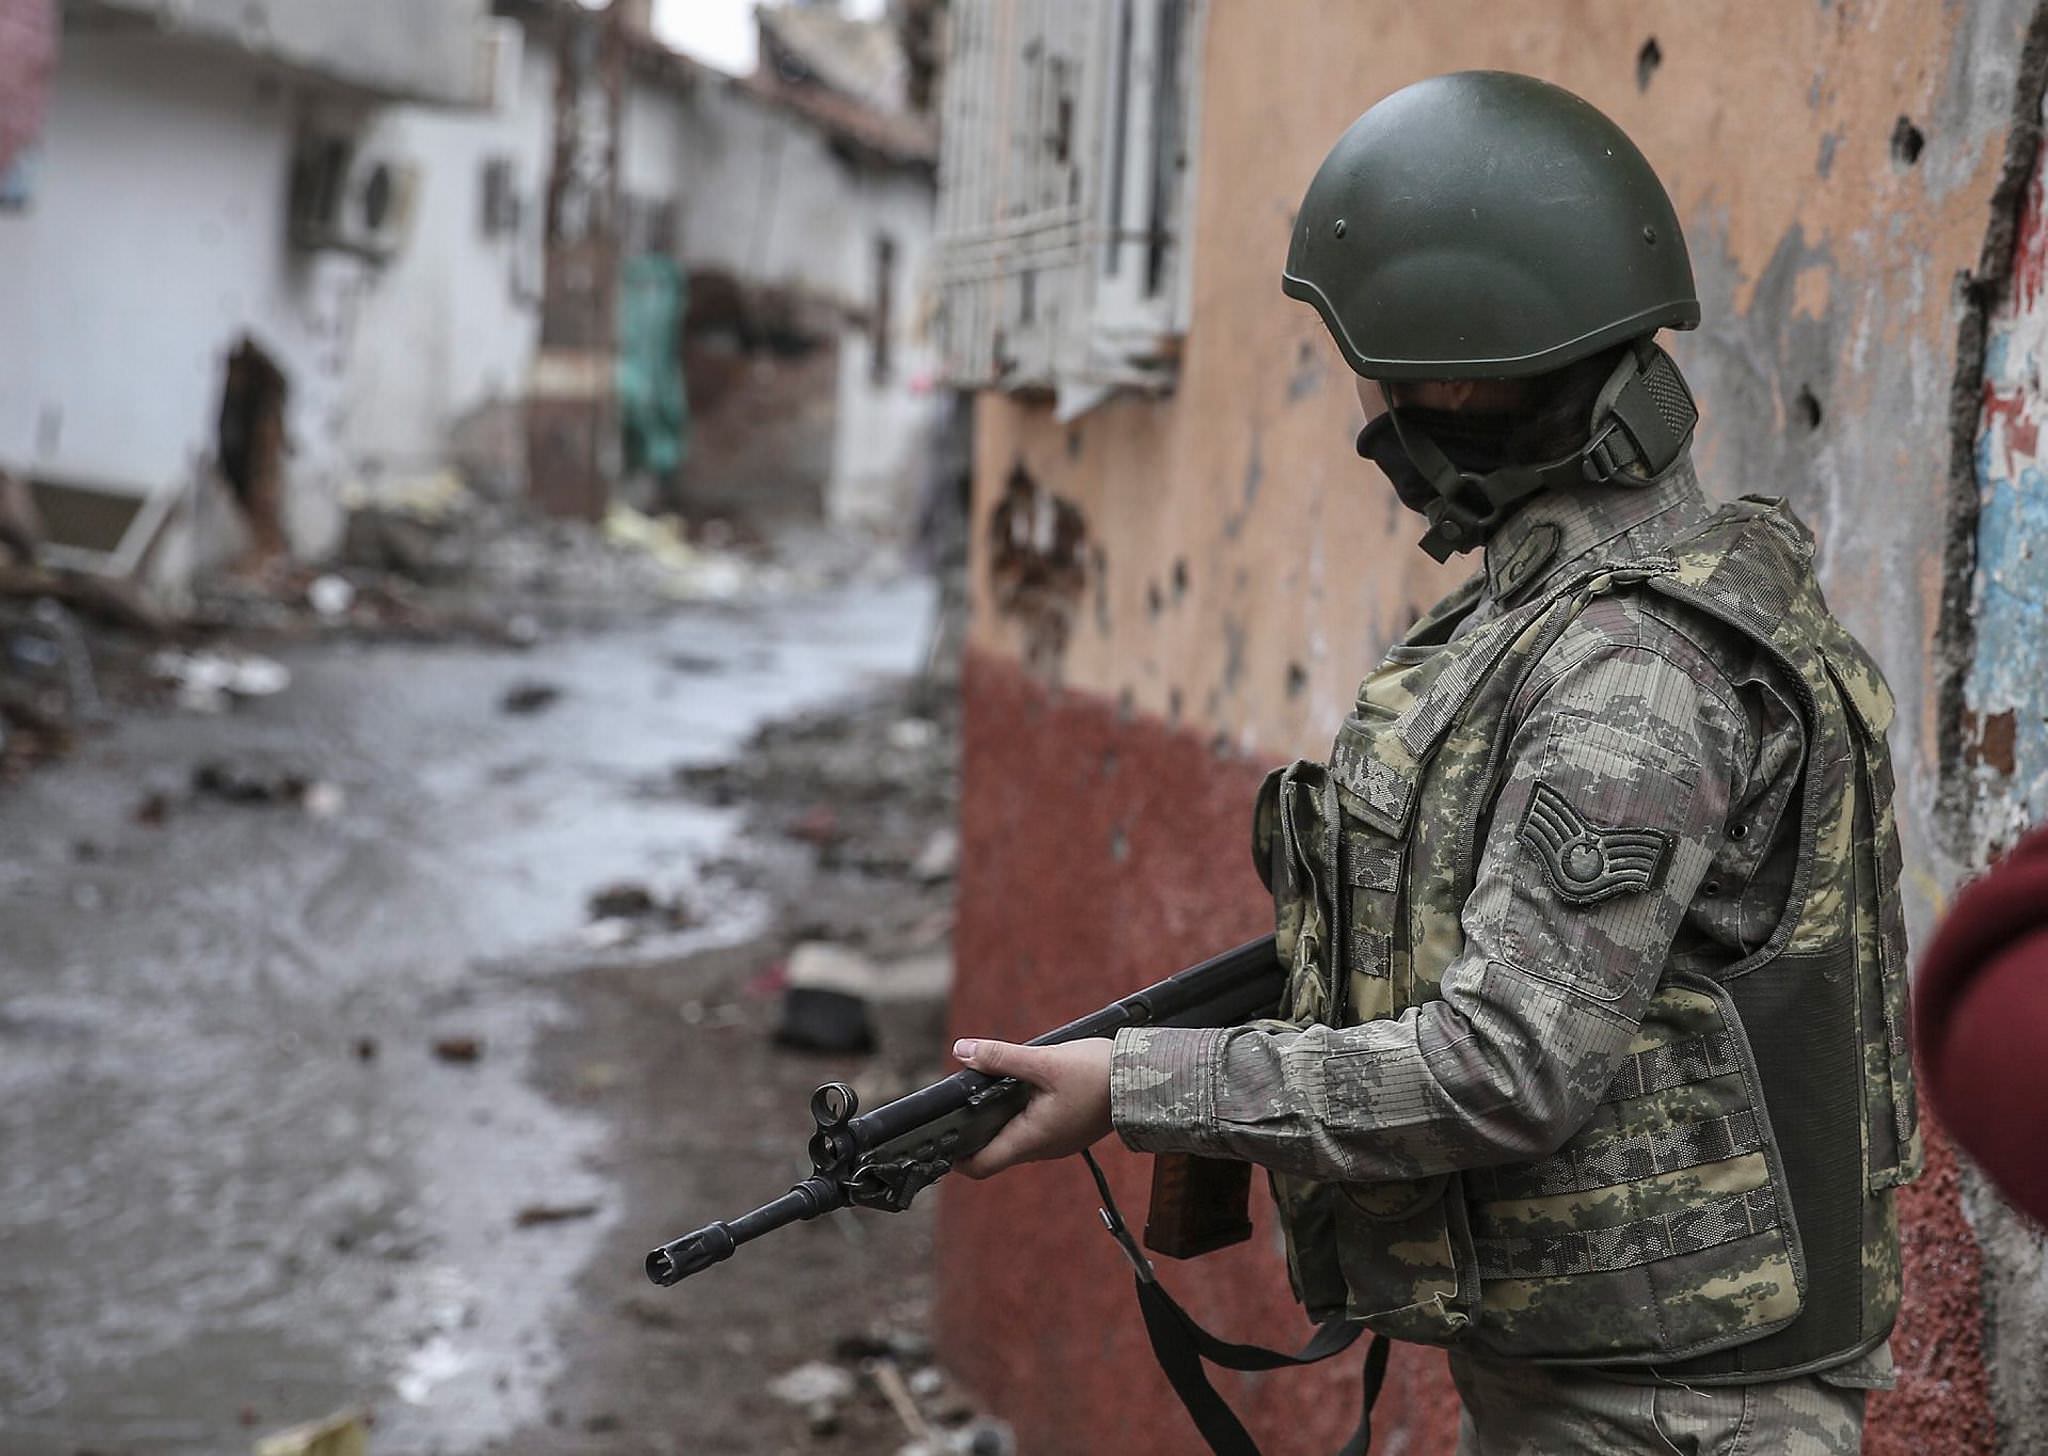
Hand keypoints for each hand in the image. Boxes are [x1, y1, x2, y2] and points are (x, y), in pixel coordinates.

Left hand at [951, 1036, 1113, 1177]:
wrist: (1145, 1080)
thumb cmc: (1098, 1075)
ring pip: (1016, 1138)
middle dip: (975, 1130)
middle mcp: (1043, 1148)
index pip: (980, 1167)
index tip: (942, 1137)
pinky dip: (1022, 1113)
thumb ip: (1001, 1057)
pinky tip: (1025, 1088)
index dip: (955, 1156)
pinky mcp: (1069, 1130)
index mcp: (1031, 1139)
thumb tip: (963, 1051)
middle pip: (995, 1151)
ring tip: (992, 1089)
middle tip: (962, 1102)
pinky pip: (1036, 1128)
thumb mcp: (1044, 1061)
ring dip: (1000, 1118)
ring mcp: (1057, 1141)